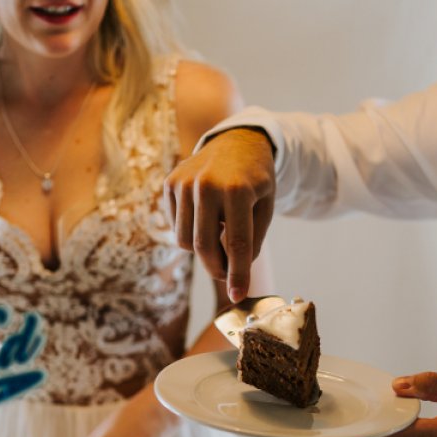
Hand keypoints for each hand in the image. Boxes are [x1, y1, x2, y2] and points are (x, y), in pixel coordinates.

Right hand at [164, 127, 275, 302]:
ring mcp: (184, 182)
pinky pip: (175, 225)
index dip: (238, 274)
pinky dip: (190, 230)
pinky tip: (206, 216)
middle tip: (227, 275)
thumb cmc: (256, 180)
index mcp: (237, 190)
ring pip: (184, 240)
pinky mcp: (170, 183)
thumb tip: (235, 273)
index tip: (238, 295)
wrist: (238, 141)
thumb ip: (253, 240)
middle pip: (204, 246)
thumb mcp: (265, 207)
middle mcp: (207, 185)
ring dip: (202, 249)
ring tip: (219, 235)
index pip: (237, 244)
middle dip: (217, 268)